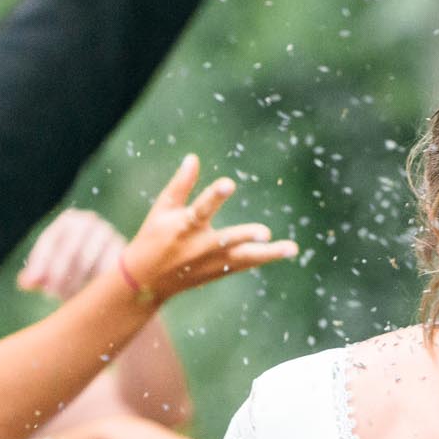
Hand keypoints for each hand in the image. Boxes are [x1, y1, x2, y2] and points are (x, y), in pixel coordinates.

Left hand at [20, 210, 127, 299]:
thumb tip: (25, 283)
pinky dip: (98, 284)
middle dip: (59, 275)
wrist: (113, 269)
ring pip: (88, 261)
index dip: (42, 265)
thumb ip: (35, 276)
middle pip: (69, 250)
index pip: (50, 241)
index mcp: (69, 220)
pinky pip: (108, 270)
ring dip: (77, 282)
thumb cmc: (74, 269)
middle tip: (53, 295)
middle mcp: (90, 220)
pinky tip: (91, 297)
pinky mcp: (127, 251)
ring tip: (70, 299)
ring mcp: (110, 233)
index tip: (38, 285)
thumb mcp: (51, 271)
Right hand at [119, 154, 298, 302]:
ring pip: (243, 258)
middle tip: (265, 233)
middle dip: (245, 237)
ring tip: (292, 248)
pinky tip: (284, 252)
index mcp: (183, 227)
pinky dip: (262, 258)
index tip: (229, 183)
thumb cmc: (153, 237)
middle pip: (227, 241)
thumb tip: (193, 158)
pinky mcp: (218, 272)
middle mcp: (199, 247)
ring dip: (268, 254)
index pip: (201, 209)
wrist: (146, 280)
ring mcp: (211, 262)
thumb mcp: (162, 209)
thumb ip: (181, 185)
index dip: (215, 196)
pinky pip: (244, 265)